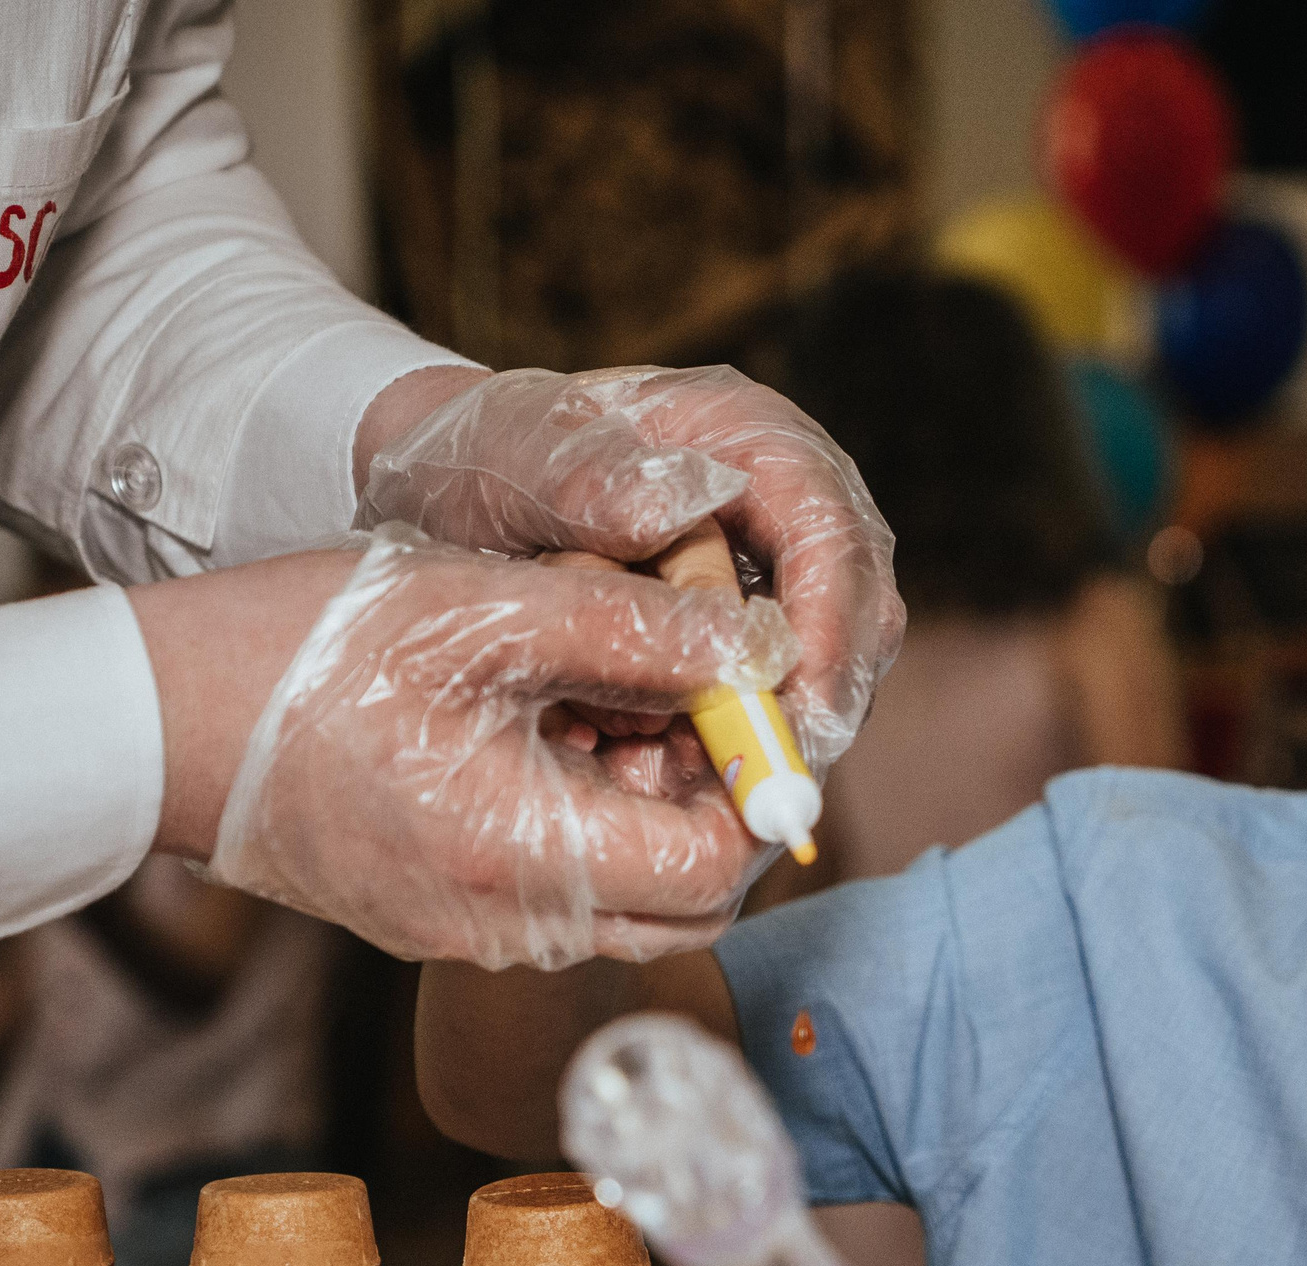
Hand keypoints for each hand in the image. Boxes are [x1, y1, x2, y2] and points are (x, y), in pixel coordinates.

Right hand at [202, 525, 796, 969]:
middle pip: (690, 902)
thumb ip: (635, 630)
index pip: (718, 868)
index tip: (742, 700)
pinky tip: (542, 726)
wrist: (148, 721)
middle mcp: (508, 927)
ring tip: (599, 696)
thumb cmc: (302, 653)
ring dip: (647, 806)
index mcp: (527, 859)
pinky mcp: (441, 919)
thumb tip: (754, 647)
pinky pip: (560, 891)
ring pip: (629, 897)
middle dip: (711, 801)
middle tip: (679, 697)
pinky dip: (584, 819)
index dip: (756, 785)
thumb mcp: (484, 610)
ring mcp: (471, 935)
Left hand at [357, 365, 904, 767]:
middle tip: (761, 788)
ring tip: (675, 780)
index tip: (799, 714)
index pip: (832, 535)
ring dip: (759, 738)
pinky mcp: (742, 639)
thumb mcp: (515, 458)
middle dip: (811, 706)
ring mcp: (773, 577)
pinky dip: (715, 748)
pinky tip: (650, 772)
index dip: (831, 630)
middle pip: (857, 616)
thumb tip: (677, 517)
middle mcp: (786, 507)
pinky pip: (759, 706)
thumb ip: (586, 480)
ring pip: (818, 675)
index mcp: (750, 437)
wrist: (450, 495)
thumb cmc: (485, 457)